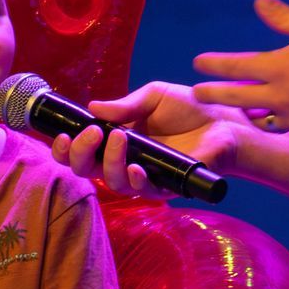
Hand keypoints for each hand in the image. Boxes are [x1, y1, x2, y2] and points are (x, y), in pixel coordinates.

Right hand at [48, 81, 249, 196]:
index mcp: (118, 140)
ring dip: (109, 162)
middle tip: (91, 133)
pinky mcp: (168, 187)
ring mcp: (146, 176)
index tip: (61, 134)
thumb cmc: (191, 107)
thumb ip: (125, 105)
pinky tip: (137, 167)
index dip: (66, 148)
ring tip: (118, 137)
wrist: (227, 119)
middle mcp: (127, 161)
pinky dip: (136, 180)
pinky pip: (144, 192)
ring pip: (113, 183)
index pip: (83, 152)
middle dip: (80, 155)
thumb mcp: (154, 96)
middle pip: (88, 171)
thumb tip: (92, 107)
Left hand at [192, 0, 288, 143]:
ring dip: (253, 113)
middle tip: (197, 94)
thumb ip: (284, 18)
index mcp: (278, 67)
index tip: (197, 64)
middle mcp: (280, 97)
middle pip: (236, 98)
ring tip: (246, 109)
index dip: (213, 65)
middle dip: (213, 94)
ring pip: (264, 120)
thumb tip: (259, 3)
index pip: (235, 66)